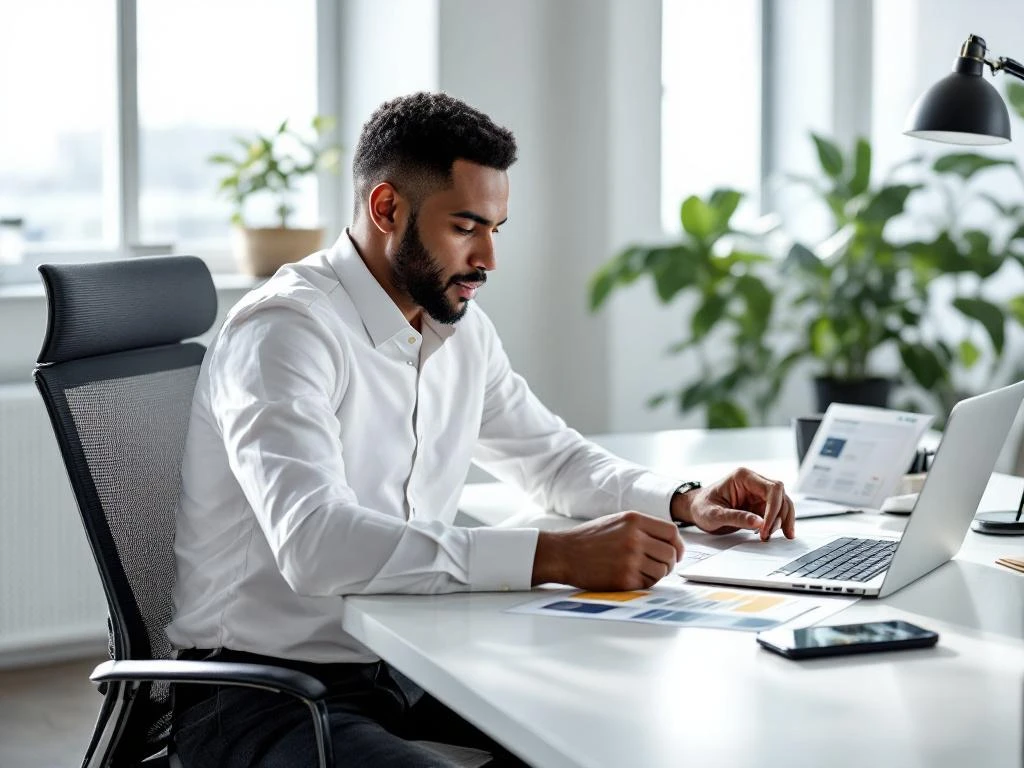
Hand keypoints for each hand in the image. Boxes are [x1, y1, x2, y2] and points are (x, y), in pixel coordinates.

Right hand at [532, 511, 683, 590]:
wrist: (563, 554)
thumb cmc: (589, 539)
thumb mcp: (616, 521)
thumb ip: (642, 527)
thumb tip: (669, 541)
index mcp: (633, 520)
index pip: (671, 532)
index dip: (678, 545)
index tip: (676, 553)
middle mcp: (634, 538)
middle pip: (670, 553)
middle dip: (669, 562)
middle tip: (659, 566)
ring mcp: (630, 559)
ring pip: (662, 570)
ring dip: (657, 574)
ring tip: (641, 571)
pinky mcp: (624, 579)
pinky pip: (648, 584)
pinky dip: (644, 583)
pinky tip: (630, 577)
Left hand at [672, 467, 794, 540]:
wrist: (696, 509)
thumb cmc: (701, 507)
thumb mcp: (714, 514)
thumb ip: (736, 518)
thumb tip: (759, 523)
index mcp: (743, 477)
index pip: (772, 489)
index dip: (774, 509)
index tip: (766, 528)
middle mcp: (753, 482)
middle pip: (781, 496)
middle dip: (781, 516)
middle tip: (769, 535)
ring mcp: (758, 493)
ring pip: (783, 504)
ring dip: (782, 521)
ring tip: (770, 536)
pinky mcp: (759, 505)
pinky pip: (776, 513)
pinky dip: (778, 524)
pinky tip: (773, 534)